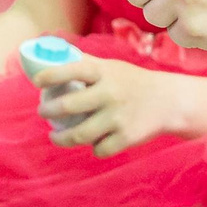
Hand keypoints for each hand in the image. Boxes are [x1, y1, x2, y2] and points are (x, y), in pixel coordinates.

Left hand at [30, 54, 191, 157]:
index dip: (51, 75)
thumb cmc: (133, 82)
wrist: (169, 102)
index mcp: (104, 73)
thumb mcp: (112, 67)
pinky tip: (92, 143)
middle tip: (42, 112)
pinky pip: (99, 149)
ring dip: (62, 139)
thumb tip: (53, 56)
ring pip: (79, 135)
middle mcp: (109, 93)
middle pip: (68, 106)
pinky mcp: (126, 137)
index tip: (37, 82)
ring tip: (55, 136)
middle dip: (48, 111)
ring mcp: (117, 117)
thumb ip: (86, 64)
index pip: (73, 70)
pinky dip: (93, 148)